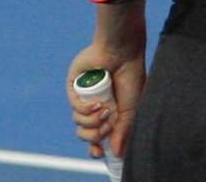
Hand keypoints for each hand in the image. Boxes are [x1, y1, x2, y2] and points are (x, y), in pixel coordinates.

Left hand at [67, 44, 144, 161]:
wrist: (123, 52)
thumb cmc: (131, 77)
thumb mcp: (131, 109)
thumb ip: (123, 131)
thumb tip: (116, 153)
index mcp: (109, 112)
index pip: (98, 136)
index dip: (97, 147)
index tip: (100, 152)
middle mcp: (95, 106)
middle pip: (86, 134)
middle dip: (95, 136)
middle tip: (107, 126)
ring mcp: (84, 97)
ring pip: (79, 123)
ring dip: (92, 122)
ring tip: (105, 109)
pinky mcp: (74, 87)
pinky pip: (75, 108)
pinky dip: (85, 110)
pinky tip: (97, 103)